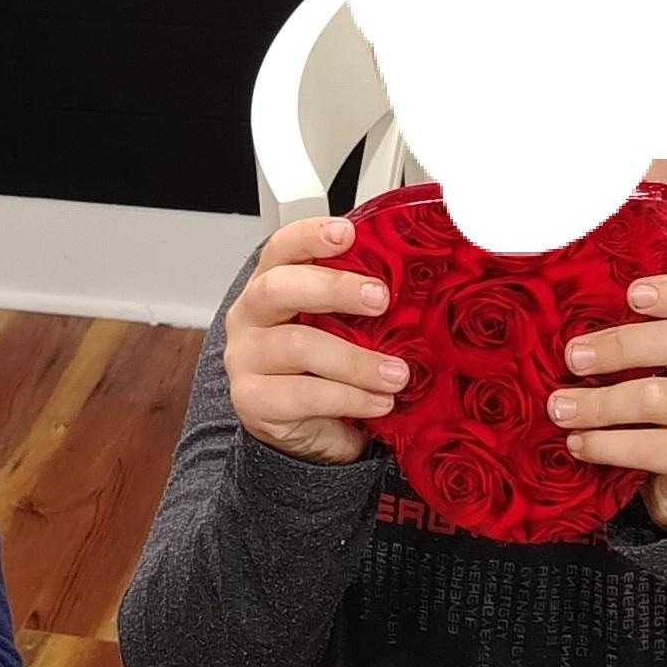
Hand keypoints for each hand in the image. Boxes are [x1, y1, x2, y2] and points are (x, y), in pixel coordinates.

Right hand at [226, 213, 410, 465]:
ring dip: (357, 360)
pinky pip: (304, 395)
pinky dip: (350, 398)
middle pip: (279, 288)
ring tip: (396, 374)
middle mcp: (250, 316)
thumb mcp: (340, 328)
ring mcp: (247, 358)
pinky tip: (378, 401)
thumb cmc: (323, 369)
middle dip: (334, 289)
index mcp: (271, 284)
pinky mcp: (253, 400)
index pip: (281, 248)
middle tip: (380, 300)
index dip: (310, 235)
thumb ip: (360, 305)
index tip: (347, 233)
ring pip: (298, 346)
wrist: (303, 432)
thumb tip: (420, 288)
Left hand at [551, 273, 666, 529]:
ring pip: (656, 398)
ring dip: (599, 403)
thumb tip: (560, 320)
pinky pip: (652, 448)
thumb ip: (635, 338)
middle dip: (619, 346)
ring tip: (559, 408)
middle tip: (573, 357)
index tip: (631, 293)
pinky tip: (578, 443)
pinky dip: (606, 445)